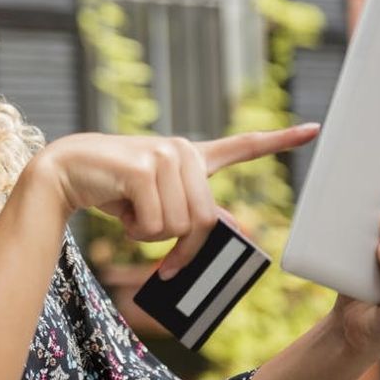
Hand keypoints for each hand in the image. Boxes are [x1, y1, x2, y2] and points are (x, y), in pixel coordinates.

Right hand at [33, 123, 320, 277]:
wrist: (65, 173)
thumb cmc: (112, 190)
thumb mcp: (157, 201)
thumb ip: (194, 210)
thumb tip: (240, 228)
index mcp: (190, 156)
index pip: (242, 146)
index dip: (279, 140)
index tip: (314, 129)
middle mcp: (182, 150)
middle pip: (205, 219)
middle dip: (180, 246)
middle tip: (157, 251)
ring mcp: (164, 155)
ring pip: (181, 225)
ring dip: (152, 236)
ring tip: (131, 213)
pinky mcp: (144, 167)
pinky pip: (156, 224)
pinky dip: (136, 232)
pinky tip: (120, 209)